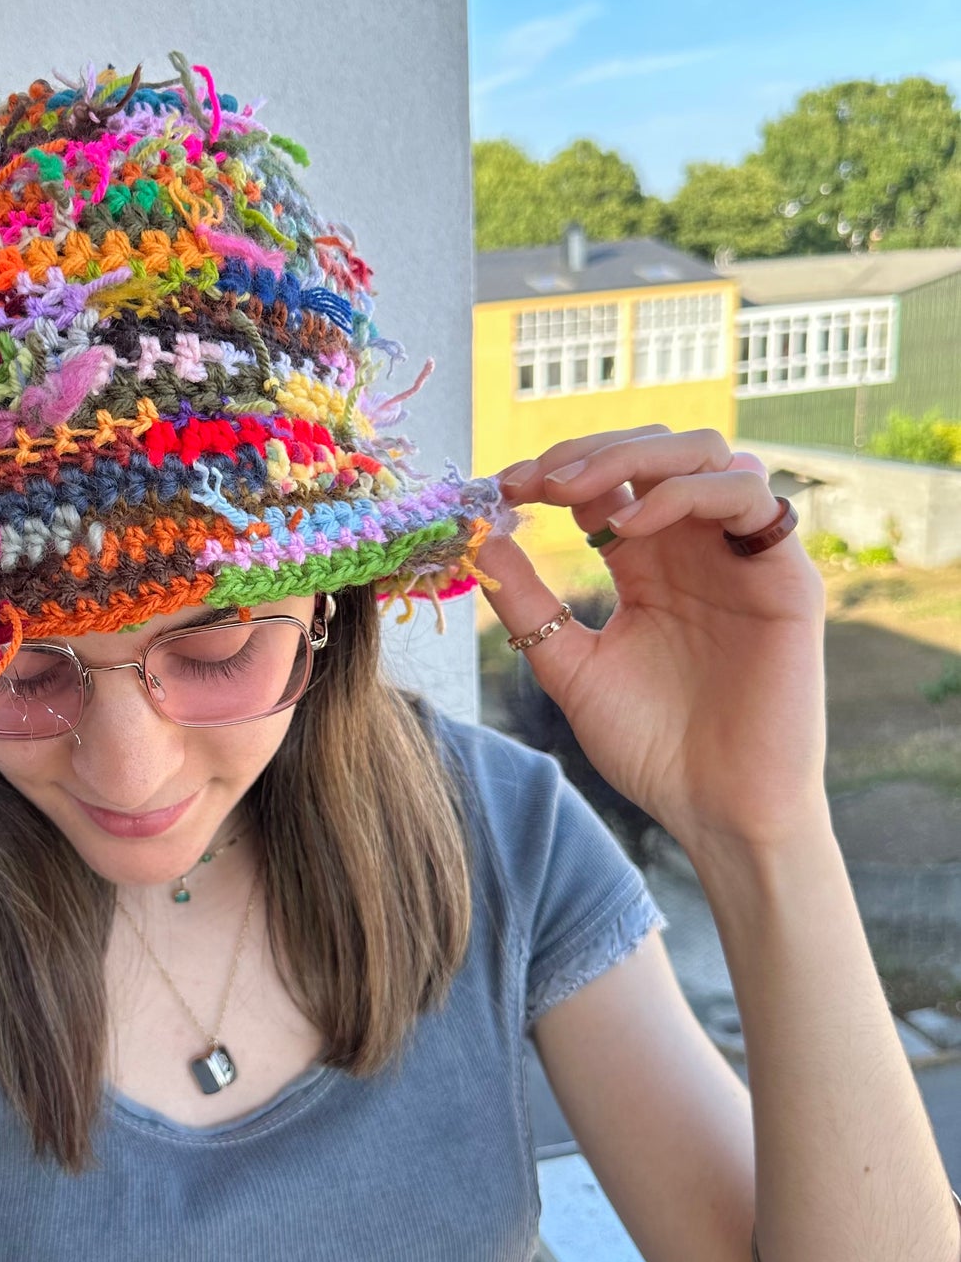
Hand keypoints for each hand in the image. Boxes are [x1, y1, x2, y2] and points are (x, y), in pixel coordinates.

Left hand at [478, 425, 828, 853]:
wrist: (715, 810)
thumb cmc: (651, 746)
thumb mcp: (569, 665)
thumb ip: (527, 603)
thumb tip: (477, 538)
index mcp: (646, 566)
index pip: (604, 483)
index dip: (551, 472)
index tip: (497, 488)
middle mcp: (694, 550)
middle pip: (653, 451)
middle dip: (586, 451)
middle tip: (531, 481)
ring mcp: (741, 558)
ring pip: (707, 453)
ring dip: (634, 456)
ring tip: (571, 494)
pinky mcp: (784, 576)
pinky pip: (748, 497)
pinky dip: (685, 492)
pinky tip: (627, 525)